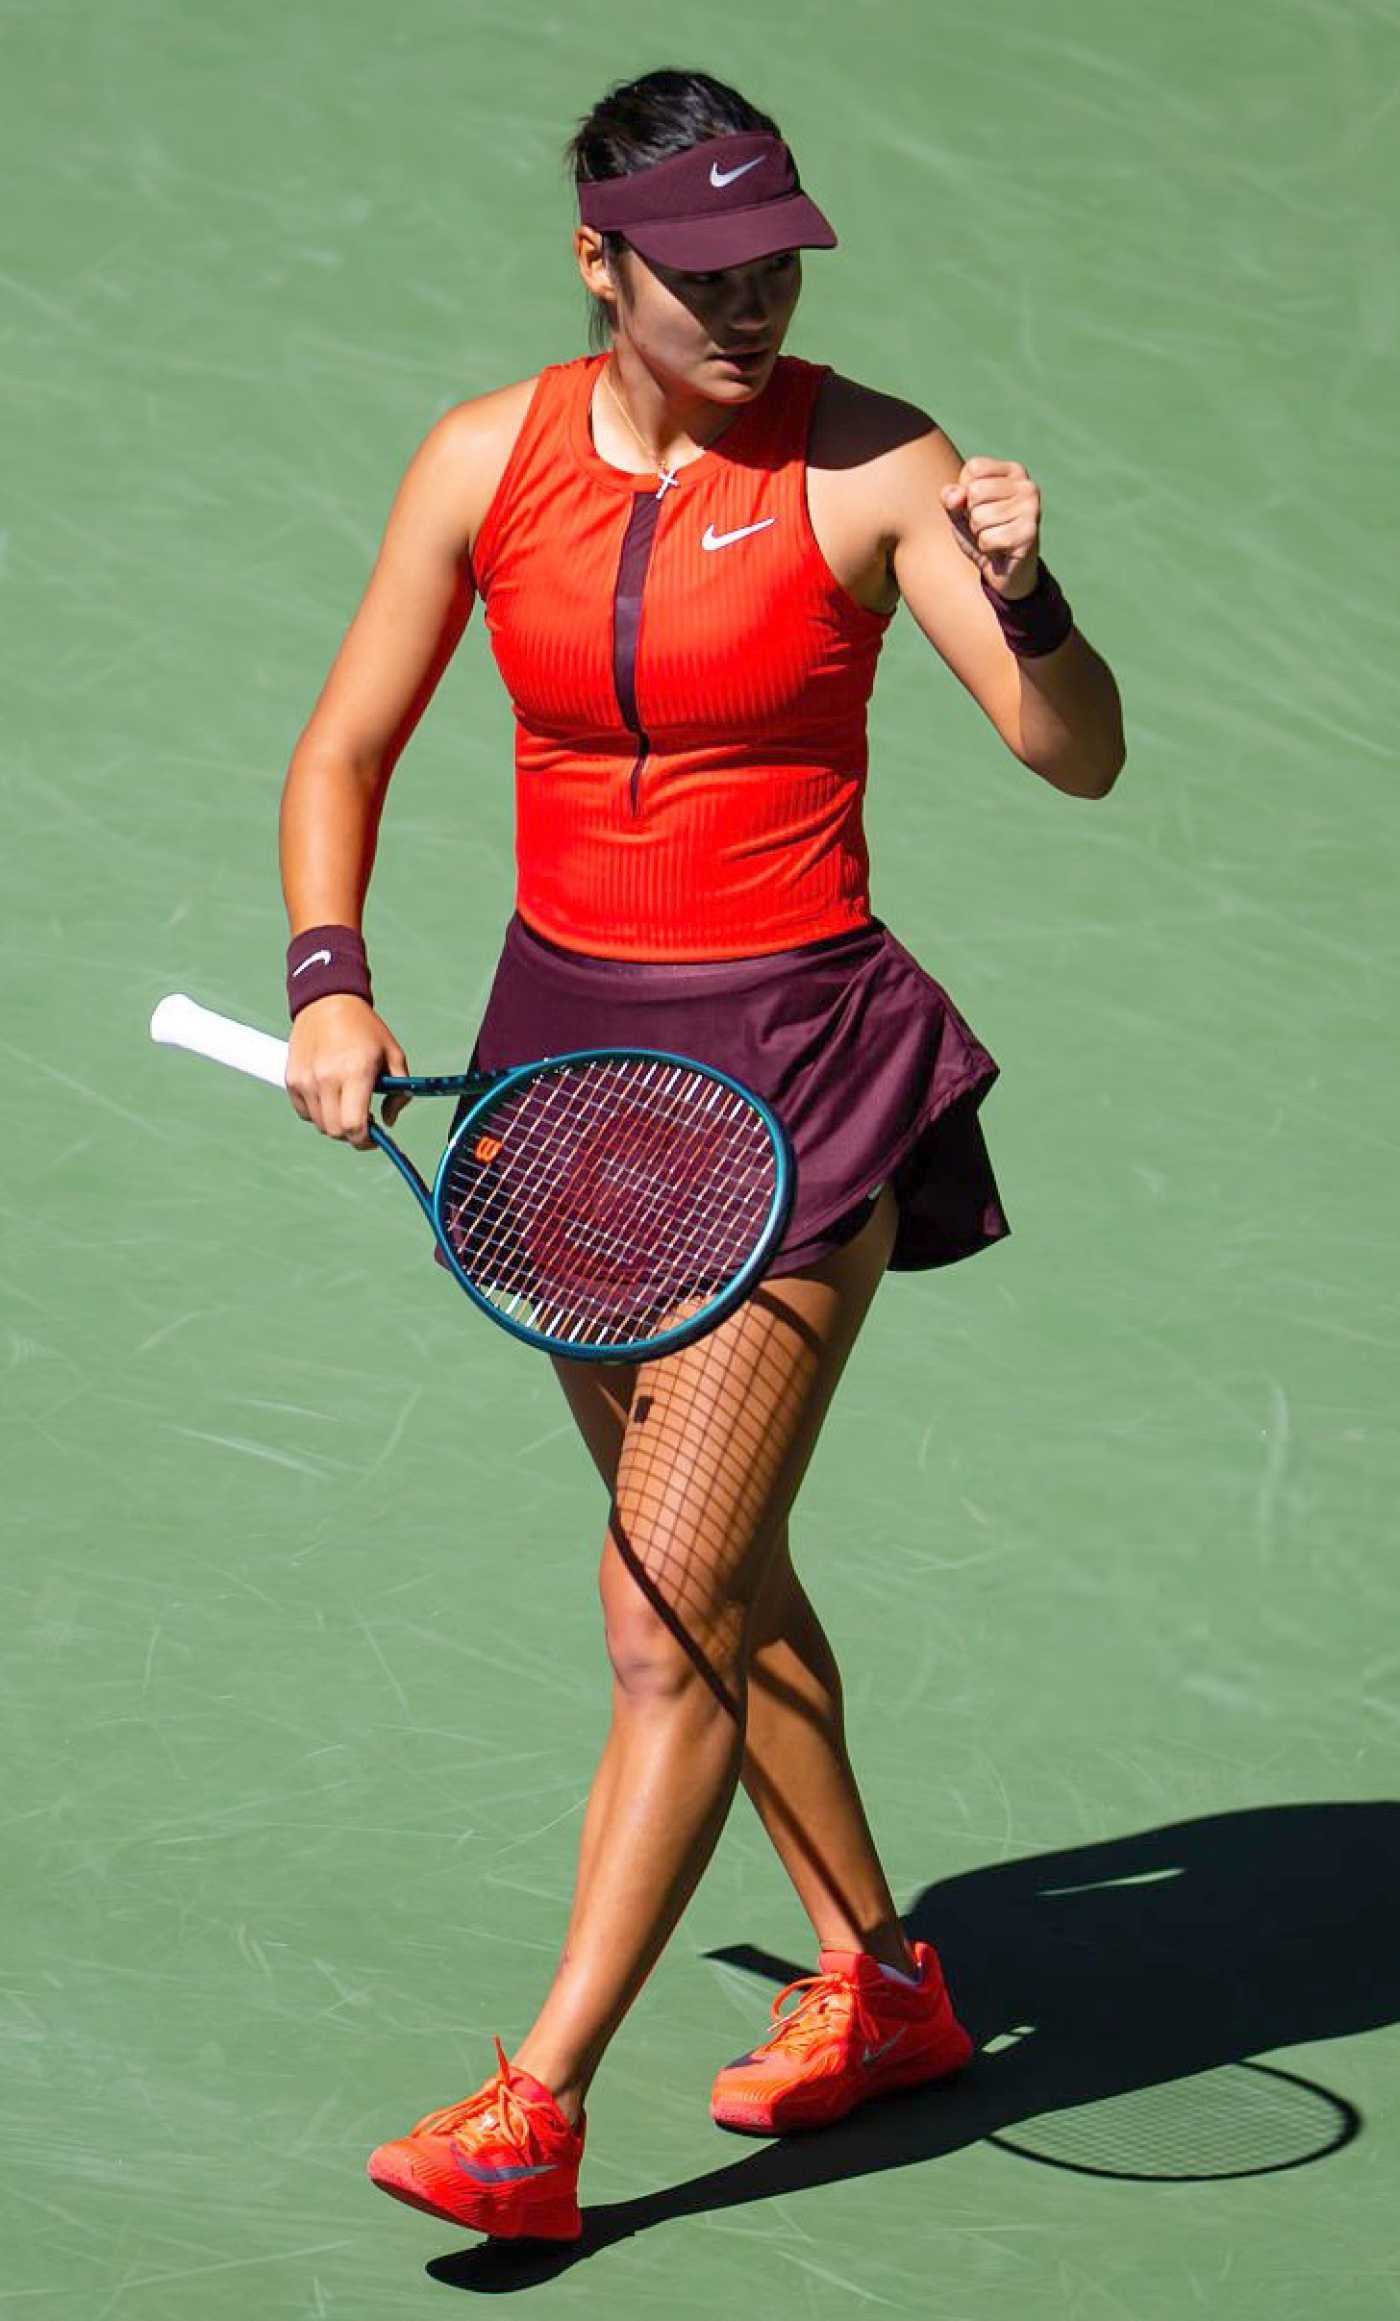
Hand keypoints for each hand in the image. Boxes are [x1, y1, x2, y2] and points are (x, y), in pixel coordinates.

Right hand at [285, 994, 410, 1148]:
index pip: (354, 1126)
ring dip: (335, 1123)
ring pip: (320, 1124)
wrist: (327, 1001)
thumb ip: (399, 1091)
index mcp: (356, 1072)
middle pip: (336, 1131)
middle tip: (362, 1121)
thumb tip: (390, 1121)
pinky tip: (329, 1096)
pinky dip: (318, 1113)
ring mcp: (306, 1080)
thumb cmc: (364, 1028)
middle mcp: (327, 1078)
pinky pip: (304, 1112)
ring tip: (346, 1104)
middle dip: (352, 1134)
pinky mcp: (292, 1079)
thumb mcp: (393, 1054)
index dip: (365, 1140)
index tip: (374, 1138)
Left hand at [940, 458, 1041, 598]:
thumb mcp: (960, 511)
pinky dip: (986, 549)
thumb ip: (951, 497)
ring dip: (979, 534)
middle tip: (988, 526)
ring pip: (979, 517)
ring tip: (994, 537)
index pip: (974, 468)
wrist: (1004, 571)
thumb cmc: (983, 533)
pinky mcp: (1029, 534)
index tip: (981, 507)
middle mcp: (1027, 486)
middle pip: (975, 492)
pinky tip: (1000, 550)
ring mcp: (1032, 509)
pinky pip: (987, 539)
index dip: (965, 492)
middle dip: (972, 515)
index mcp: (1014, 472)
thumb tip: (956, 496)